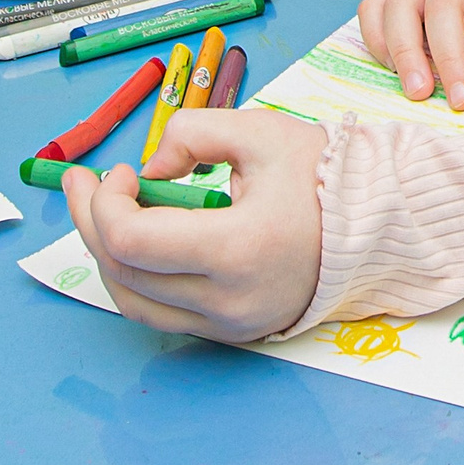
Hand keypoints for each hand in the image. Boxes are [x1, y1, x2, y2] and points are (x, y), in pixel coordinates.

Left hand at [62, 108, 324, 341]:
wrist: (380, 227)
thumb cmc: (324, 176)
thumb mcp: (257, 131)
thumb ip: (190, 133)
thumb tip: (147, 171)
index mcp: (239, 249)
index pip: (133, 242)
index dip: (105, 203)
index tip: (120, 170)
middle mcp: (231, 300)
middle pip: (124, 274)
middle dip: (91, 222)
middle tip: (84, 183)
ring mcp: (232, 325)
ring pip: (134, 303)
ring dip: (106, 254)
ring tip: (102, 210)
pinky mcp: (234, 332)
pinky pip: (163, 315)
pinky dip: (137, 278)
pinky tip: (136, 239)